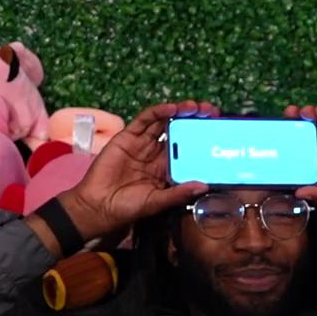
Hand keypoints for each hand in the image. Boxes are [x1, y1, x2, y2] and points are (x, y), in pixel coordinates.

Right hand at [52, 100, 216, 240]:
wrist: (98, 206)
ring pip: (165, 122)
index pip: (188, 148)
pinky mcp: (128, 136)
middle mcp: (156, 153)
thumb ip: (178, 193)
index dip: (202, 138)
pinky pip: (145, 120)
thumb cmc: (127, 207)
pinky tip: (172, 109)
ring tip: (196, 107)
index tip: (218, 131)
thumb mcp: (157, 202)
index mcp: (166, 168)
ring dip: (181, 112)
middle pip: (179, 131)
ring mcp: (143, 143)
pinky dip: (159, 112)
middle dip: (196, 120)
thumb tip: (204, 186)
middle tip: (212, 112)